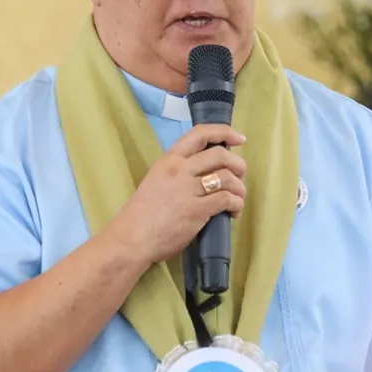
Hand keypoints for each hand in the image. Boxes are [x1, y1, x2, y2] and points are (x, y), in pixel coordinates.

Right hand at [110, 124, 246, 264]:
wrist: (131, 238)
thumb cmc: (142, 213)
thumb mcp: (157, 180)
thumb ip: (179, 172)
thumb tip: (206, 171)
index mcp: (169, 160)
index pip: (200, 134)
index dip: (224, 132)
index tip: (239, 138)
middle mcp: (179, 170)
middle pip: (220, 155)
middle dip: (238, 164)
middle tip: (240, 176)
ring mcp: (188, 190)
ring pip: (227, 177)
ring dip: (239, 188)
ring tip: (238, 198)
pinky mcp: (197, 210)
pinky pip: (226, 199)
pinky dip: (236, 204)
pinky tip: (234, 212)